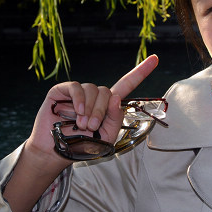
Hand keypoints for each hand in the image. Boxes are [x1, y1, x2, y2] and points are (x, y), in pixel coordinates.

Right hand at [23, 54, 159, 174]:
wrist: (55, 152)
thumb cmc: (81, 145)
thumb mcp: (105, 137)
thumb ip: (115, 119)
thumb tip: (117, 97)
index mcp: (107, 105)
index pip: (126, 85)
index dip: (141, 72)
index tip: (155, 59)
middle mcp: (94, 96)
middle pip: (107, 92)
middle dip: (101, 111)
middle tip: (91, 127)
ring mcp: (77, 93)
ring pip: (92, 89)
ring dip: (90, 109)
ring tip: (81, 125)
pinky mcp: (61, 91)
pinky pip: (76, 87)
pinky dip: (79, 100)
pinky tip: (77, 113)